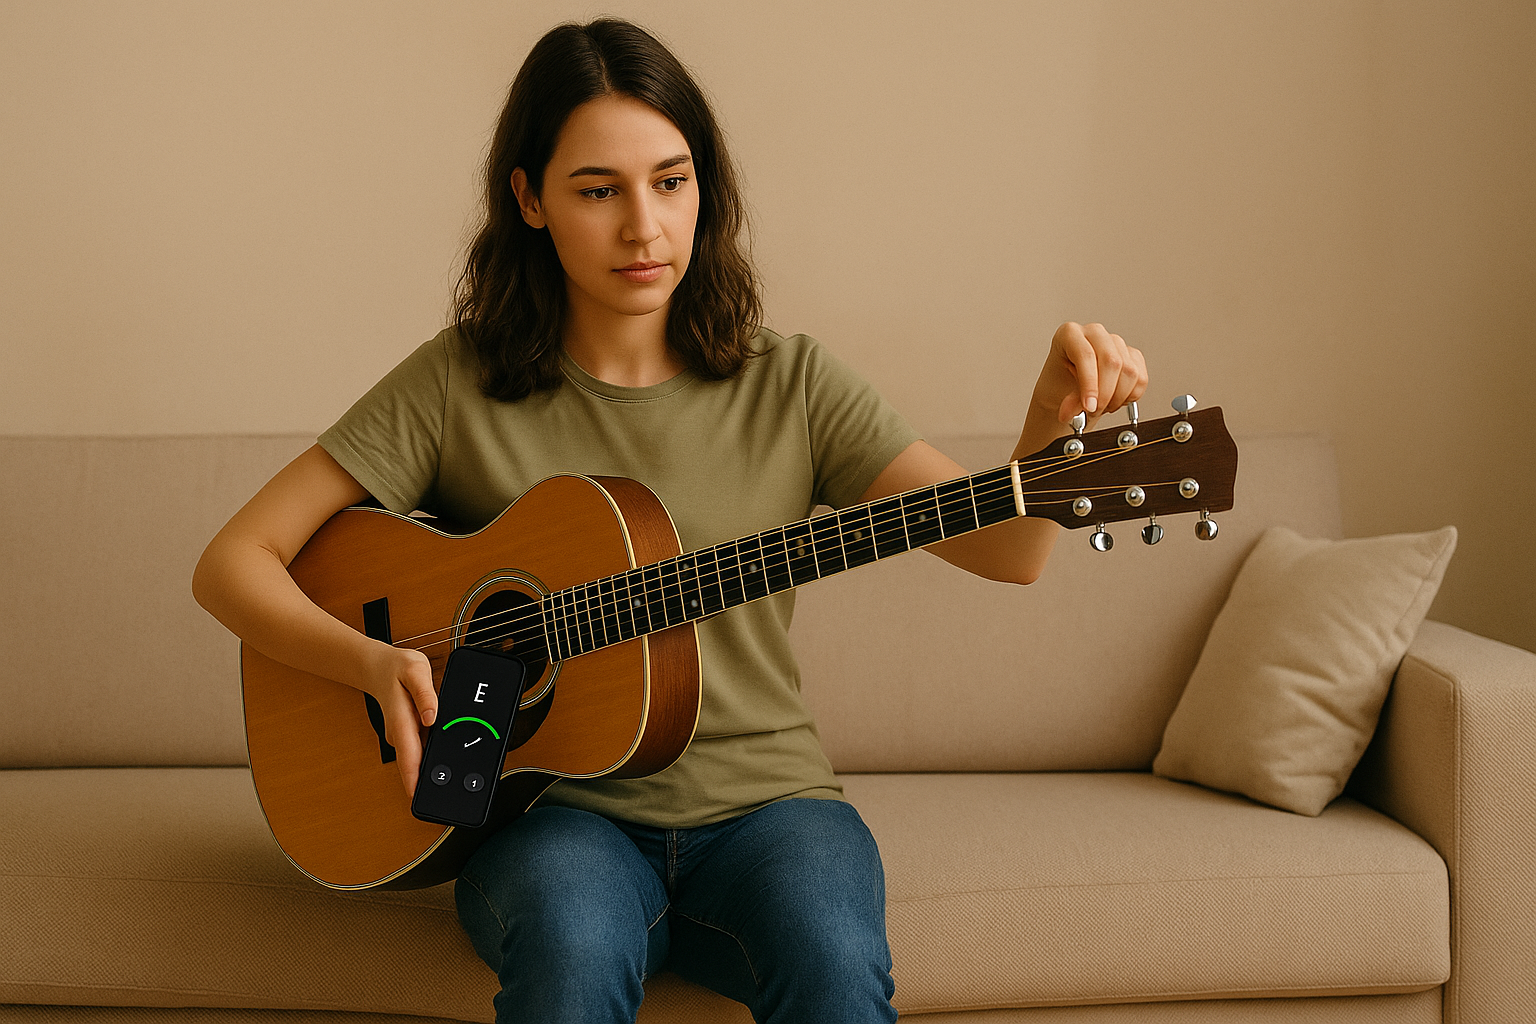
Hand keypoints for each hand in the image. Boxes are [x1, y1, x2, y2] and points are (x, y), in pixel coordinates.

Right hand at [360, 642, 437, 796]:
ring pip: (419, 758)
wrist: (378, 667)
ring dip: (434, 768)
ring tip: (456, 774)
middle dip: (432, 780)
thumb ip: (425, 694)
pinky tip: (449, 755)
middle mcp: (400, 735)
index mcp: (401, 722)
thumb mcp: (415, 670)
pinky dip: (434, 754)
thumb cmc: (396, 668)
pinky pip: (422, 748)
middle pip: (415, 764)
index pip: (408, 757)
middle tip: (452, 792)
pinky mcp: (408, 734)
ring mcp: (404, 736)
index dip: (413, 780)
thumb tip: (432, 716)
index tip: (418, 799)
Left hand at [1030, 321, 1148, 428]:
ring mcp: (1115, 342)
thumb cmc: (1060, 384)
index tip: (1090, 406)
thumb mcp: (1059, 392)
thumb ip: (1073, 400)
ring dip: (1117, 398)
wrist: (1066, 388)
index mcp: (1069, 334)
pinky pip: (1141, 378)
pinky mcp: (1132, 355)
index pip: (1086, 355)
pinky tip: (1115, 400)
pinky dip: (1130, 396)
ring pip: (1129, 371)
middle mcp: (1094, 333)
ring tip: (1102, 407)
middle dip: (1105, 394)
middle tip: (1094, 411)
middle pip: (1112, 362)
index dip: (1090, 384)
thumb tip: (1088, 407)